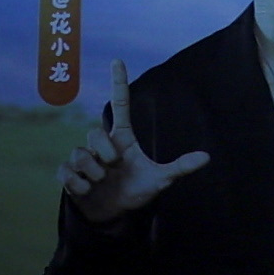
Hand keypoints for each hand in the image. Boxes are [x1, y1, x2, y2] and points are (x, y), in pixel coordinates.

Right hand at [56, 59, 210, 225]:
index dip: (118, 82)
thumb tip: (207, 157)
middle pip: (94, 133)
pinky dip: (78, 184)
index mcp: (122, 138)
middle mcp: (102, 144)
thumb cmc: (135, 190)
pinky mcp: (69, 174)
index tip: (118, 60)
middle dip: (105, 154)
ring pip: (79, 154)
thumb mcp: (159, 180)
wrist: (113, 214)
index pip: (120, 104)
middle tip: (112, 169)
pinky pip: (66, 172)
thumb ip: (179, 168)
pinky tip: (87, 191)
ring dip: (93, 173)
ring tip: (101, 183)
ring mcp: (84, 158)